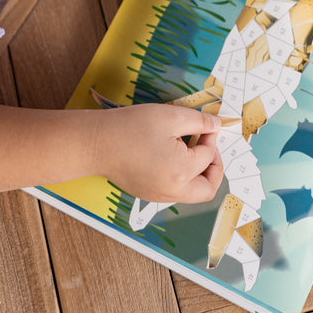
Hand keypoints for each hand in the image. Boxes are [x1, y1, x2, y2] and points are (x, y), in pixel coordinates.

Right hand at [94, 103, 223, 202]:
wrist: (96, 143)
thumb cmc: (131, 128)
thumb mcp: (171, 116)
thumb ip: (199, 122)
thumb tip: (216, 126)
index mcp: (182, 172)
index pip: (209, 155)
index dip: (210, 136)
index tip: (205, 124)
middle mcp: (173, 190)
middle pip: (208, 188)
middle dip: (215, 168)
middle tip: (209, 148)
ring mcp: (159, 195)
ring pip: (191, 193)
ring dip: (198, 174)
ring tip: (190, 149)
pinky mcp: (147, 194)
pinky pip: (174, 191)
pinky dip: (182, 177)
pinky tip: (173, 156)